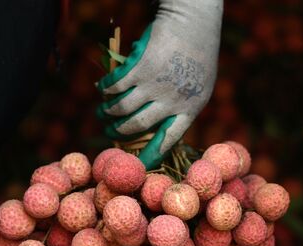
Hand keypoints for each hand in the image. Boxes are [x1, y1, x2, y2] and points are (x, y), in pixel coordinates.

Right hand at [97, 0, 222, 168]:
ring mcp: (156, 85)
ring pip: (123, 108)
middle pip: (138, 126)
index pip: (168, 139)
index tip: (139, 167)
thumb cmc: (198, 53)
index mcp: (190, 108)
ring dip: (108, 112)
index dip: (151, 155)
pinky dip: (106, 89)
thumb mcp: (199, 85)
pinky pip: (116, 86)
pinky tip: (102, 88)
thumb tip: (157, 124)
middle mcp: (173, 101)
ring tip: (102, 112)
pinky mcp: (140, 68)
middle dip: (119, 132)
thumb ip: (182, 105)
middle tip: (109, 131)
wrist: (193, 22)